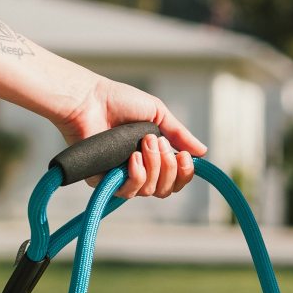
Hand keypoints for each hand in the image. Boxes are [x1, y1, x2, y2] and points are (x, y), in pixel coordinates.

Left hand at [55, 76, 206, 198]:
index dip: (184, 172)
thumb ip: (179, 134)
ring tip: (144, 143)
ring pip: (150, 191)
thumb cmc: (119, 101)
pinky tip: (133, 158)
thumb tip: (202, 152)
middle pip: (166, 189)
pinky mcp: (104, 182)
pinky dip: (137, 175)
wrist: (90, 99)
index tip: (183, 155)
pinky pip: (129, 192)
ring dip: (153, 166)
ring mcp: (122, 178)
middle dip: (168, 167)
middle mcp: (139, 171)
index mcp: (153, 157)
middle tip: (156, 142)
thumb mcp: (158, 114)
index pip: (176, 179)